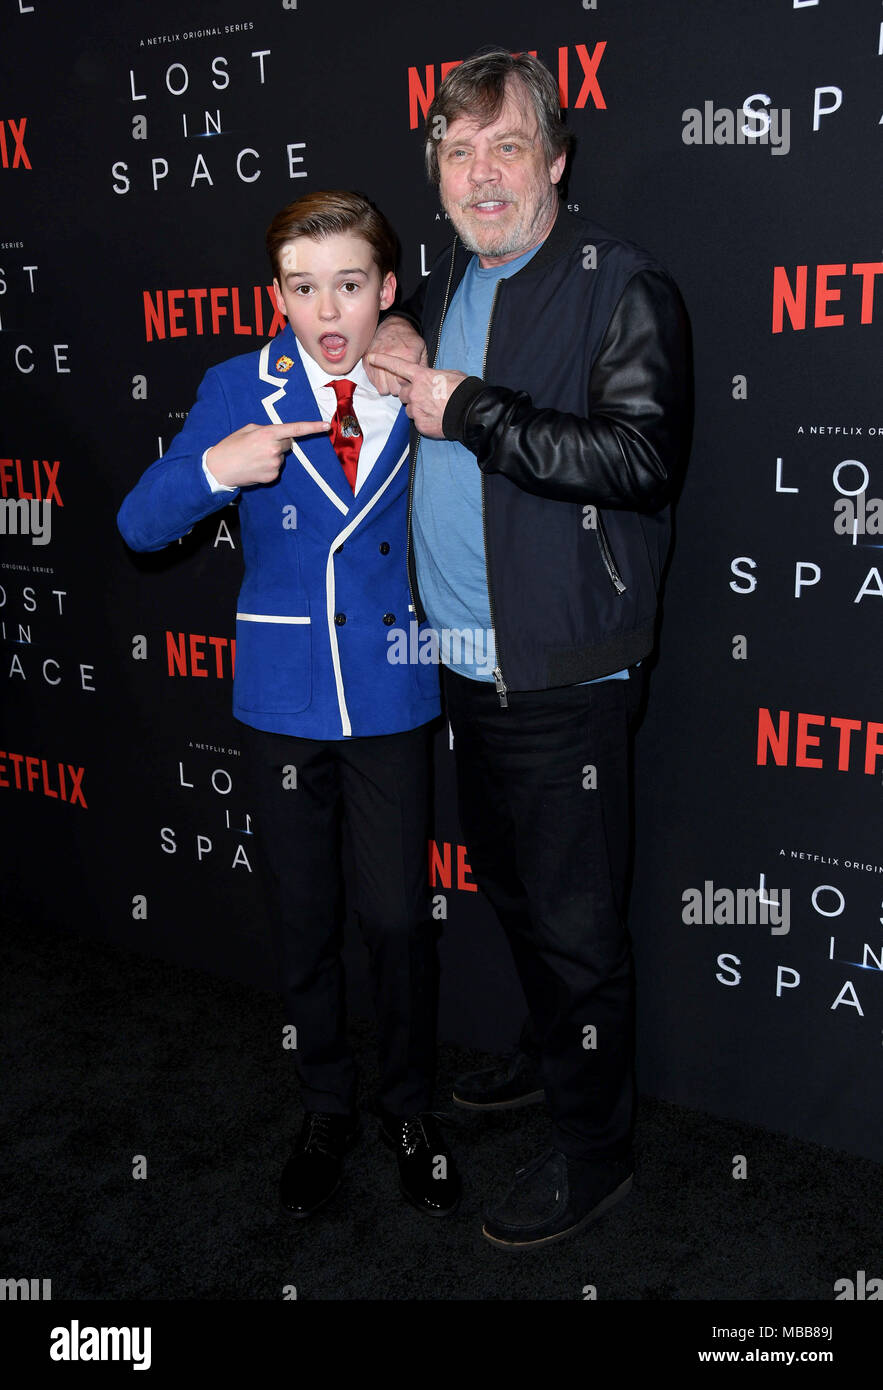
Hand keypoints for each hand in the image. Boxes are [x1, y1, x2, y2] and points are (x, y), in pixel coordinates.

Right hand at [205, 420, 328, 487]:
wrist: (219, 468)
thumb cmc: (231, 446)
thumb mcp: (247, 429)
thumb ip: (266, 429)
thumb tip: (279, 435)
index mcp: (268, 433)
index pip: (295, 429)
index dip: (312, 427)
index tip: (326, 425)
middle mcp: (274, 449)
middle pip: (288, 443)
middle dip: (279, 442)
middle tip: (259, 445)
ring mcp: (275, 464)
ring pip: (281, 457)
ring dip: (272, 455)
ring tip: (254, 457)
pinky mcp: (272, 476)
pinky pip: (276, 468)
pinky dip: (268, 467)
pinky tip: (255, 466)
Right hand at [364, 317, 427, 394]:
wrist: (392, 325)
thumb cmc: (408, 339)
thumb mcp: (421, 349)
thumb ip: (423, 366)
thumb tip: (422, 382)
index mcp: (407, 355)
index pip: (404, 382)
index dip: (407, 387)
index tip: (408, 384)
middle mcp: (390, 357)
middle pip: (394, 389)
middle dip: (398, 389)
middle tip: (400, 383)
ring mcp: (377, 360)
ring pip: (383, 389)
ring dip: (388, 387)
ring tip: (392, 380)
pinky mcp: (367, 362)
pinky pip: (373, 383)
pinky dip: (379, 382)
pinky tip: (384, 376)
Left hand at [365, 353, 465, 438]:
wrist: (469, 412)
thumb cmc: (463, 390)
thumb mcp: (449, 374)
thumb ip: (434, 376)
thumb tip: (432, 380)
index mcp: (421, 376)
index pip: (397, 366)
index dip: (383, 360)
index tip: (371, 357)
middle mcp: (414, 392)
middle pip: (404, 393)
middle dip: (412, 395)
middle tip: (427, 397)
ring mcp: (416, 409)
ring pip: (409, 409)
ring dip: (417, 408)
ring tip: (434, 409)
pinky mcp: (420, 424)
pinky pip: (417, 422)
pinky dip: (425, 420)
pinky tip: (437, 418)